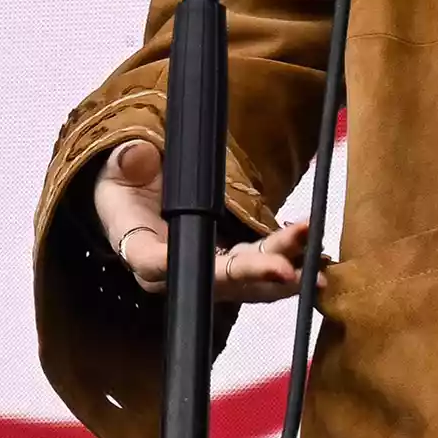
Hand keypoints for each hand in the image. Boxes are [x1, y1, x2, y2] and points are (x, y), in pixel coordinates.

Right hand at [92, 139, 329, 302]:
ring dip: (283, 271)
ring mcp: (206, 268)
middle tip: (291, 271)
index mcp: (141, 250)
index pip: (164, 266)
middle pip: (218, 280)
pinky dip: (288, 261)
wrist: (135, 195)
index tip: (228, 269)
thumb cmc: (124, 183)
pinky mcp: (229, 260)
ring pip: (246, 278)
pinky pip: (260, 264)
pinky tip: (316, 255)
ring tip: (318, 267)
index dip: (198, 270)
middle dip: (256, 274)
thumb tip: (136, 157)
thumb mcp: (119, 168)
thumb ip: (127, 162)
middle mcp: (176, 271)